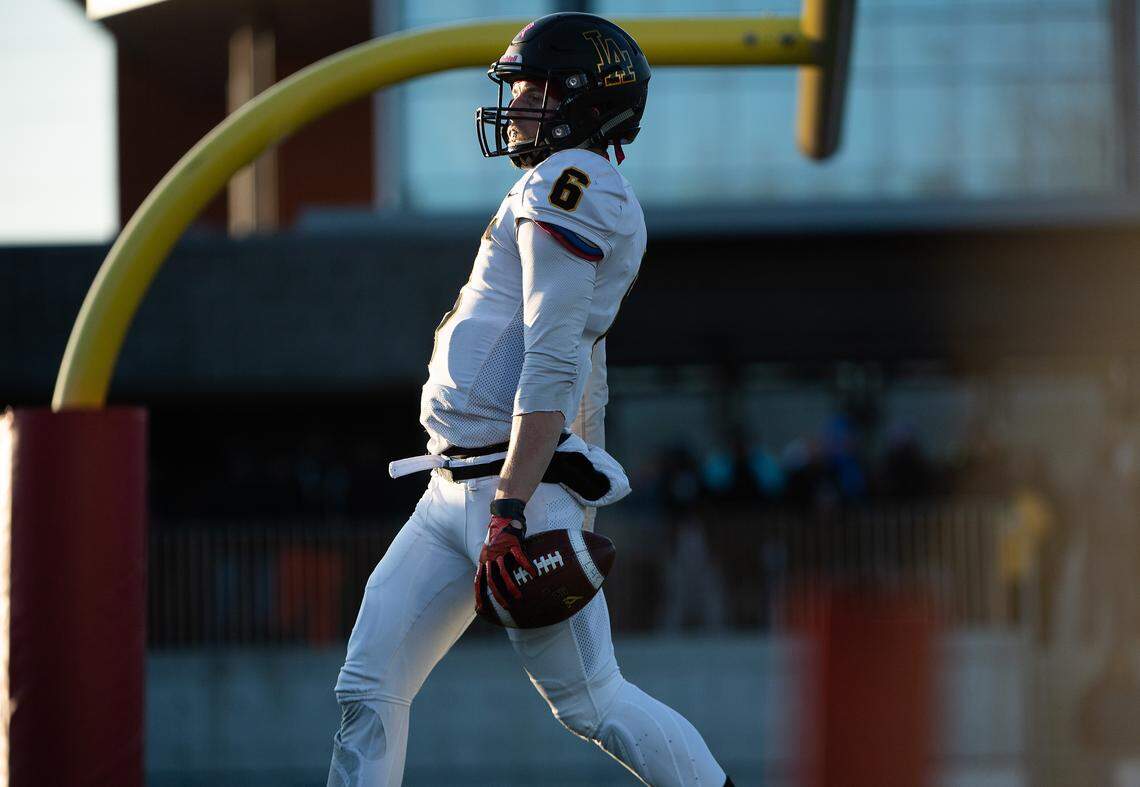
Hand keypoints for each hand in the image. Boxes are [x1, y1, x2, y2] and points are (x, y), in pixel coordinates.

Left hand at [474, 498, 533, 613]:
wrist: (503, 515)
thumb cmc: (499, 534)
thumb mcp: (491, 550)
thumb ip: (493, 562)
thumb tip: (499, 576)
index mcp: (483, 559)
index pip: (478, 581)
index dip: (479, 595)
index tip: (481, 609)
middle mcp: (489, 557)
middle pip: (490, 581)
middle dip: (497, 595)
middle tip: (506, 606)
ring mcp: (500, 551)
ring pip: (503, 572)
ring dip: (511, 586)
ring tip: (519, 596)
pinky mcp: (511, 544)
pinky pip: (519, 557)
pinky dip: (527, 566)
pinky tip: (534, 573)